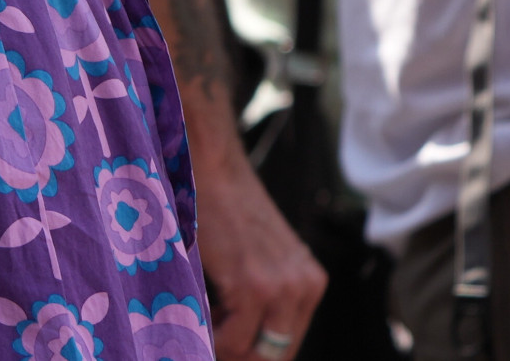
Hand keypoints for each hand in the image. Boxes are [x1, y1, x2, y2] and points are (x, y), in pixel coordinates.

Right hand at [193, 129, 327, 360]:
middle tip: (212, 340)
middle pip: (276, 354)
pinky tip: (198, 315)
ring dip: (225, 347)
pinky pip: (233, 340)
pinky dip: (212, 339)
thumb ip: (264, 292)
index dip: (255, 352)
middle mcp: (304, 287)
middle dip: (242, 354)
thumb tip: (243, 341)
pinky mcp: (253, 285)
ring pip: (255, 352)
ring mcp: (281, 288)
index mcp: (310, 282)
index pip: (288, 344)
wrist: (211, 166)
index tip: (226, 343)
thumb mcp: (261, 254)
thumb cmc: (224, 206)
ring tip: (204, 325)